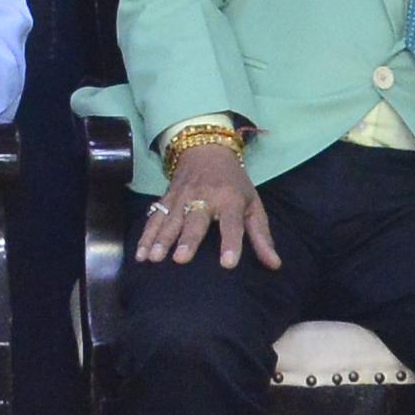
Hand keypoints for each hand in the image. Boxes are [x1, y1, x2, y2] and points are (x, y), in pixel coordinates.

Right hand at [146, 134, 276, 266]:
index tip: (228, 264)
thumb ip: (262, 236)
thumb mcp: (253, 204)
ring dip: (161, 239)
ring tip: (153, 258)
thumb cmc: (234, 183)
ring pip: (170, 220)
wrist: (206, 150)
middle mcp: (204, 198)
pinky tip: (139, 254)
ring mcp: (182, 197)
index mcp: (230, 200)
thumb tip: (275, 265)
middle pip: (195, 221)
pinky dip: (145, 236)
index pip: (232, 224)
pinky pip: (154, 218)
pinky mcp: (166, 199)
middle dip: (187, 240)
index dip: (231, 243)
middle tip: (180, 260)